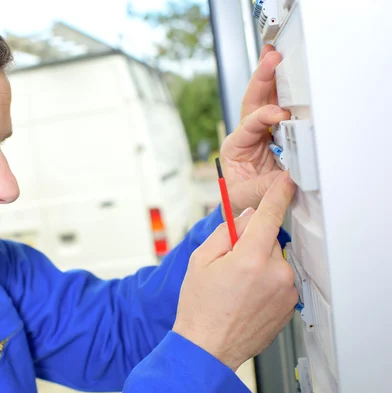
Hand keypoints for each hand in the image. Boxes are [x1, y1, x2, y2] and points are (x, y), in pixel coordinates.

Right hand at [173, 172, 297, 370]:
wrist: (208, 348)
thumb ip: (226, 232)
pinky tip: (247, 296)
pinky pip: (279, 279)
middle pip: (268, 240)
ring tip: (236, 286)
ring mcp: (285, 291)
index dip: (278, 194)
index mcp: (249, 259)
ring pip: (274, 260)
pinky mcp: (289, 305)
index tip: (286, 182)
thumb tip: (246, 217)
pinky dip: (266, 280)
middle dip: (250, 243)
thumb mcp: (200, 260)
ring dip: (259, 263)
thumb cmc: (200, 308)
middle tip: (228, 264)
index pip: (269, 215)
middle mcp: (274, 273)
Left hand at [220, 45, 290, 215]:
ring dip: (273, 76)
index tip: (279, 114)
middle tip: (271, 58)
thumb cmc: (242, 197)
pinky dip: (288, 91)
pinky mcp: (279, 133)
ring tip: (276, 54)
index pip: (248, 126)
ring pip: (267, 99)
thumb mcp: (247, 196)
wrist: (245, 203)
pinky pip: (283, 108)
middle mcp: (247, 134)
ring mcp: (263, 131)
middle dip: (262, 78)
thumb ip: (265, 187)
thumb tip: (288, 178)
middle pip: (253, 101)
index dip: (263, 117)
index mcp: (235, 146)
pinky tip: (292, 73)